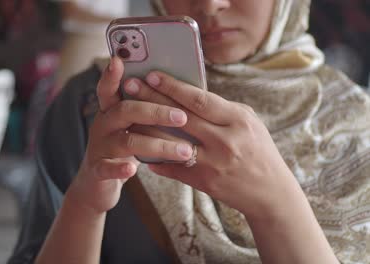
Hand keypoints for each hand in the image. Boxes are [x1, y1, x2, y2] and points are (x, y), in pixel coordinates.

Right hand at [67, 58, 194, 213]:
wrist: (97, 183)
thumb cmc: (123, 148)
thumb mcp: (130, 126)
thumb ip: (144, 110)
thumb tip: (178, 93)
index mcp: (111, 110)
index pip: (110, 88)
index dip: (112, 75)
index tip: (118, 60)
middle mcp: (102, 125)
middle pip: (125, 110)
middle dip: (155, 111)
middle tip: (182, 117)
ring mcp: (99, 147)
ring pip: (126, 141)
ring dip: (157, 144)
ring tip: (184, 151)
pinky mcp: (97, 170)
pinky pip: (107, 168)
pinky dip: (120, 168)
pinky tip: (133, 168)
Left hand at [122, 71, 302, 220]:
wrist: (270, 192)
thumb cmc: (259, 151)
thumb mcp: (248, 123)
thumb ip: (221, 109)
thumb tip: (187, 95)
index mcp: (237, 120)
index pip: (199, 99)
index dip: (173, 86)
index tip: (152, 75)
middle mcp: (225, 140)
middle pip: (181, 116)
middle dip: (152, 98)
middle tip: (130, 86)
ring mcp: (213, 163)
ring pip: (171, 142)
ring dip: (146, 128)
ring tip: (126, 115)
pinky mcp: (204, 182)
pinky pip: (173, 168)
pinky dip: (155, 158)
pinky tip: (139, 148)